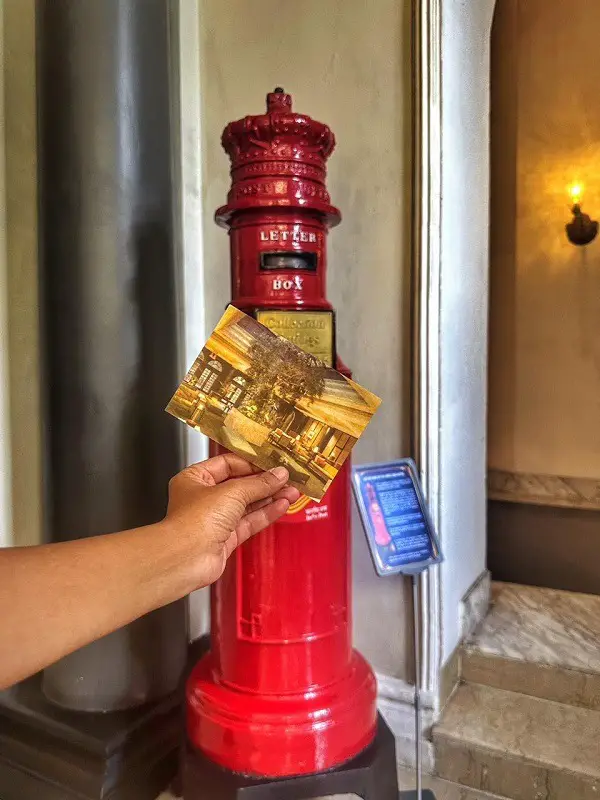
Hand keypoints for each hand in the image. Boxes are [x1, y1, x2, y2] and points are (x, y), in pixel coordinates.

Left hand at [163, 454, 299, 587]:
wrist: (186, 559)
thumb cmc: (193, 522)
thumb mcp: (232, 492)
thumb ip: (259, 483)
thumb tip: (277, 475)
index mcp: (195, 479)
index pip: (227, 464)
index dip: (251, 463)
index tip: (272, 463)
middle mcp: (203, 498)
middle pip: (240, 485)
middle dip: (265, 482)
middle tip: (286, 478)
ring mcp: (215, 520)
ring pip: (248, 505)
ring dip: (270, 498)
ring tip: (291, 491)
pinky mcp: (225, 538)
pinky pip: (250, 521)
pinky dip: (266, 513)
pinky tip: (282, 505)